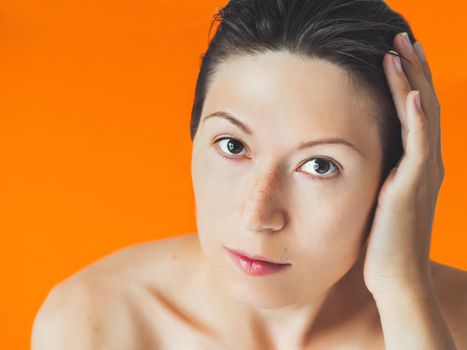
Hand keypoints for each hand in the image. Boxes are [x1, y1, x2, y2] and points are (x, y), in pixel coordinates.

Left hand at [362, 32, 444, 296]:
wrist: (395, 277)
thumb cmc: (382, 242)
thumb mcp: (378, 198)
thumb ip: (375, 174)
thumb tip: (354, 158)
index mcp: (416, 164)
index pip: (415, 111)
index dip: (408, 80)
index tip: (394, 53)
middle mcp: (426, 163)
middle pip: (424, 103)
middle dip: (413, 68)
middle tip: (401, 36)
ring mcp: (424, 173)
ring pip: (423, 115)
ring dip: (412, 80)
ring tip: (401, 48)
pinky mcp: (414, 186)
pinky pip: (420, 144)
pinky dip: (417, 117)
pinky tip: (411, 92)